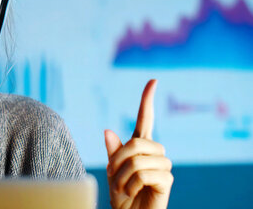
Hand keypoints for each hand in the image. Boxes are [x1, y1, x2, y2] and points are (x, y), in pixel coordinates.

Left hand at [104, 80, 173, 208]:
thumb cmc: (121, 193)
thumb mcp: (112, 171)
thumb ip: (113, 152)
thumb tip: (108, 131)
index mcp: (139, 146)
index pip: (146, 119)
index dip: (147, 100)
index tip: (153, 80)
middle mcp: (155, 152)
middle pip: (136, 143)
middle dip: (117, 160)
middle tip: (111, 176)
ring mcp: (162, 166)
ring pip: (138, 160)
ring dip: (122, 176)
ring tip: (122, 187)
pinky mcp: (166, 181)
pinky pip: (143, 174)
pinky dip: (130, 185)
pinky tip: (132, 193)